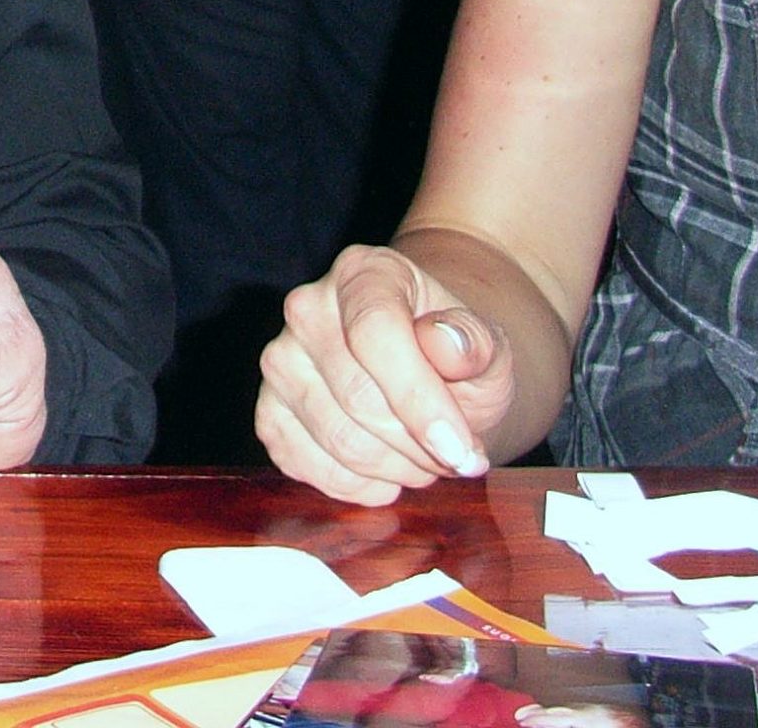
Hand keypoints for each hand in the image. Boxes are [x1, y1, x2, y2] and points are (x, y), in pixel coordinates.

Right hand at [255, 243, 515, 504]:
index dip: (420, 400)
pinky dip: (356, 486)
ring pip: (337, 439)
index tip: (463, 452)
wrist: (424, 369)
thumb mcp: (489, 347)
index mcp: (363, 273)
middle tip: (457, 458)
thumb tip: (447, 343)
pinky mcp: (268, 411)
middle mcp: (307, 307)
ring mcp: (280, 360)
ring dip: (395, 469)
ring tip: (426, 459)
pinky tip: (388, 473)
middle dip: (418, 446)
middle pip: (357, 396)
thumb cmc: (456, 357)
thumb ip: (476, 344)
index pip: (376, 332)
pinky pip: (305, 464)